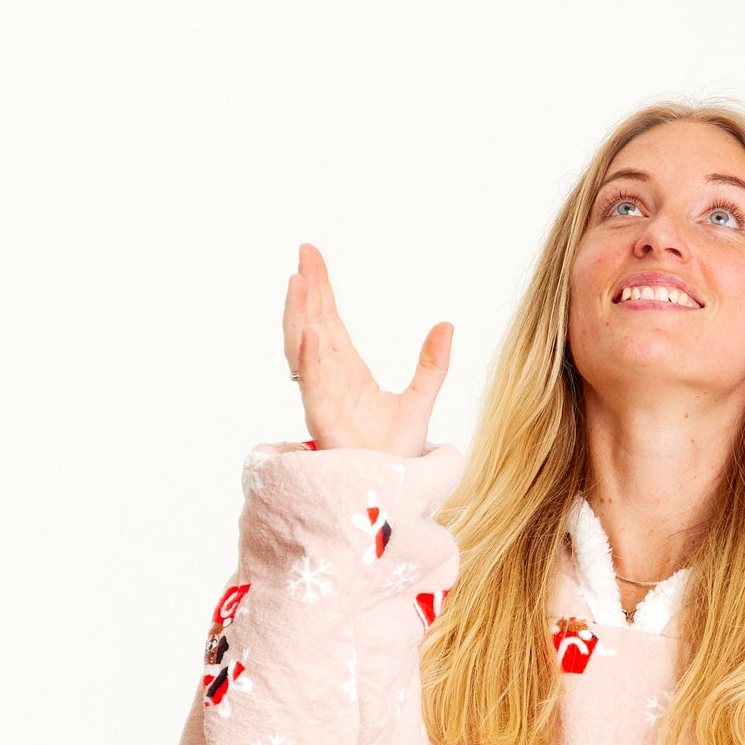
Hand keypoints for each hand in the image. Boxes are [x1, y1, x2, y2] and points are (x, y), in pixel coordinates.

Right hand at [282, 242, 451, 456]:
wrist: (392, 491)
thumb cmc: (394, 454)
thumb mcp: (420, 400)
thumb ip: (432, 364)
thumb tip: (446, 324)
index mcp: (347, 371)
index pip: (329, 320)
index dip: (320, 288)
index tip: (311, 255)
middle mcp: (329, 379)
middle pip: (312, 324)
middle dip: (307, 289)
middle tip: (304, 253)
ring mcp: (323, 398)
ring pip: (304, 349)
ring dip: (298, 315)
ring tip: (297, 281)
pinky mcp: (325, 420)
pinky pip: (313, 385)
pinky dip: (310, 359)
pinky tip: (310, 332)